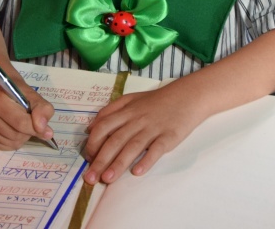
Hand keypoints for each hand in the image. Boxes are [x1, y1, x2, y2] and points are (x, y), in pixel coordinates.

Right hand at [0, 87, 55, 149]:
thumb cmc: (15, 90)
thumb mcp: (32, 94)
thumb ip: (42, 110)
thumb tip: (46, 133)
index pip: (21, 123)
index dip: (36, 129)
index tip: (46, 130)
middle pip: (16, 135)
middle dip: (29, 132)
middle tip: (32, 124)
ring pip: (11, 143)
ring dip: (22, 138)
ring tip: (23, 126)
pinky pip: (3, 147)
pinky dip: (13, 142)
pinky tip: (15, 131)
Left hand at [82, 84, 204, 184]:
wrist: (186, 96)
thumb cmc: (156, 101)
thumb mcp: (130, 99)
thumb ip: (110, 111)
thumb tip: (90, 128)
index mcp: (126, 110)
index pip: (103, 126)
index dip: (93, 143)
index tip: (88, 159)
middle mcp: (137, 119)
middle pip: (115, 140)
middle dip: (100, 160)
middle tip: (91, 178)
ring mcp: (153, 128)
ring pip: (132, 146)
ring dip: (118, 164)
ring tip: (107, 179)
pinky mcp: (169, 136)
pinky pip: (156, 149)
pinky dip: (146, 160)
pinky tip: (137, 172)